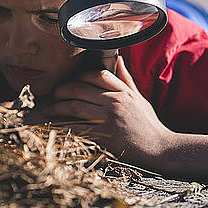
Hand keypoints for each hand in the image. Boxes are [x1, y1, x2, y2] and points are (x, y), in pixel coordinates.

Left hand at [27, 57, 173, 165]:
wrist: (160, 148)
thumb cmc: (149, 124)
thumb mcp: (139, 98)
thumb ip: (126, 79)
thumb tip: (118, 59)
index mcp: (123, 91)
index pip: (96, 74)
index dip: (79, 75)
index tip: (70, 80)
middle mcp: (115, 101)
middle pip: (80, 88)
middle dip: (62, 90)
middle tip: (53, 94)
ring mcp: (109, 118)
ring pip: (75, 106)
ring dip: (57, 107)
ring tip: (48, 109)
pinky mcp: (104, 135)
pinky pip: (78, 127)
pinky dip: (64, 126)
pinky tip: (55, 126)